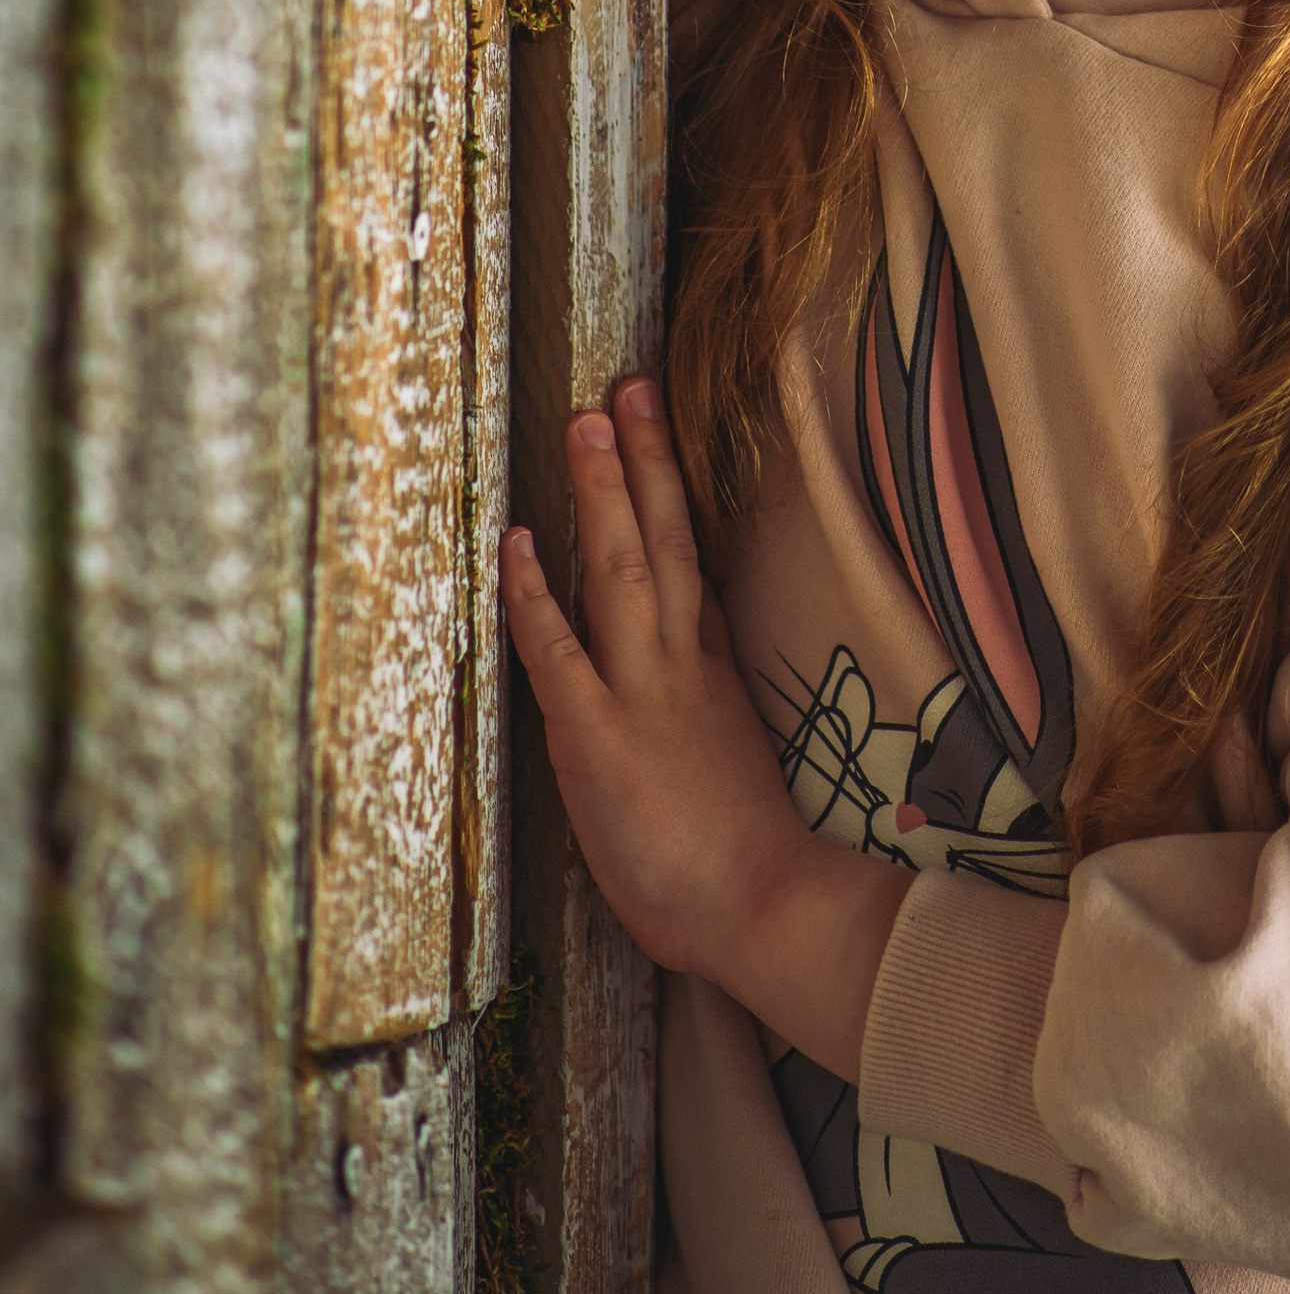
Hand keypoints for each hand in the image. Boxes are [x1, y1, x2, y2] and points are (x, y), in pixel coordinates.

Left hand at [501, 379, 905, 1070]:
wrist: (767, 907)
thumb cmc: (755, 869)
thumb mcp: (738, 776)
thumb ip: (709, 729)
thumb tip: (692, 712)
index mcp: (716, 675)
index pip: (692, 566)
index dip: (674, 498)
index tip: (661, 439)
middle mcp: (684, 666)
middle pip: (665, 542)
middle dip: (643, 461)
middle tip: (627, 387)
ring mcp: (644, 694)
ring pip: (624, 568)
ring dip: (604, 491)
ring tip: (589, 420)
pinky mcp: (600, 737)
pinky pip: (560, 651)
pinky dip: (536, 593)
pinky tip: (518, 543)